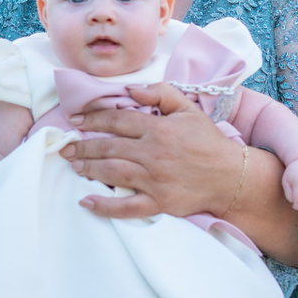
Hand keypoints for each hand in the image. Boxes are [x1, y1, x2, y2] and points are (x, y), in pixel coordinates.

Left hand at [62, 82, 238, 219]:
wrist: (230, 176)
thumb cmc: (208, 142)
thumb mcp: (188, 109)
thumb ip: (160, 93)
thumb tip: (130, 90)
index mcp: (158, 129)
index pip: (117, 121)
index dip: (93, 120)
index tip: (76, 122)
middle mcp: (153, 154)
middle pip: (109, 147)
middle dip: (83, 147)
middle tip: (66, 147)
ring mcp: (154, 180)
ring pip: (112, 173)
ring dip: (89, 169)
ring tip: (74, 165)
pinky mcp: (159, 202)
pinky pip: (126, 207)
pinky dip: (104, 207)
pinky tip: (86, 202)